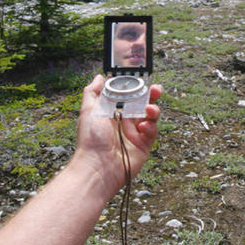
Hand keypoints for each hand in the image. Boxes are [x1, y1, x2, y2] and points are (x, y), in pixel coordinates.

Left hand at [70, 74, 160, 200]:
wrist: (98, 166)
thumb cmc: (91, 140)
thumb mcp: (89, 110)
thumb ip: (94, 92)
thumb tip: (99, 77)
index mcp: (112, 112)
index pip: (128, 95)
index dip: (135, 87)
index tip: (141, 80)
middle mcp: (124, 122)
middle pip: (143, 104)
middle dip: (151, 95)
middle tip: (156, 90)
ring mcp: (134, 134)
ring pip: (151, 116)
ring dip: (153, 110)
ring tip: (150, 110)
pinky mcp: (143, 145)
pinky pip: (152, 132)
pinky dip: (151, 127)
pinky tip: (144, 127)